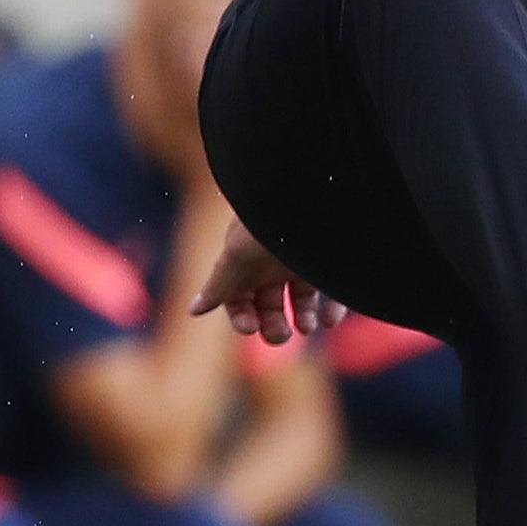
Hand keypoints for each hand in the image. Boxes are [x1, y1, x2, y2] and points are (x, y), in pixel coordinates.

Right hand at [191, 221, 346, 346]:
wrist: (314, 189)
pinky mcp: (332, 263)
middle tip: (280, 336)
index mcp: (245, 260)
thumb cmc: (269, 220)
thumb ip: (219, 284)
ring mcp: (304, 262)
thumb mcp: (239, 253)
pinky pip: (333, 291)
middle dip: (272, 324)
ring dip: (302, 318)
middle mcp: (273, 262)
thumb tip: (192, 311)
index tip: (250, 327)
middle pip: (269, 304)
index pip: (236, 298)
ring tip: (306, 328)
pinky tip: (330, 320)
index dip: (240, 316)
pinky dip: (332, 310)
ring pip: (301, 300)